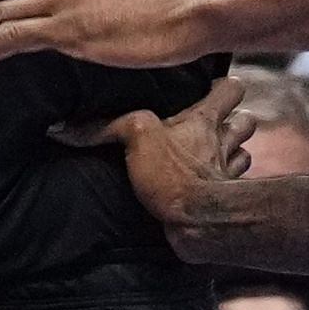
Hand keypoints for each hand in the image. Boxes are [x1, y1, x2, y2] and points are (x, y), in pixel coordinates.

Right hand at [54, 77, 256, 258]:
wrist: (196, 223)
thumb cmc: (171, 174)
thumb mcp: (134, 136)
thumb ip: (104, 127)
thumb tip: (62, 129)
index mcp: (203, 119)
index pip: (231, 88)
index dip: (224, 86)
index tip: (211, 86)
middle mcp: (222, 141)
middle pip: (246, 120)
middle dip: (235, 119)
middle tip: (217, 122)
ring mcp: (228, 171)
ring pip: (244, 152)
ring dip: (234, 151)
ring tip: (215, 152)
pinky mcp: (226, 198)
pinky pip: (233, 184)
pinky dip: (227, 182)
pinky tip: (210, 184)